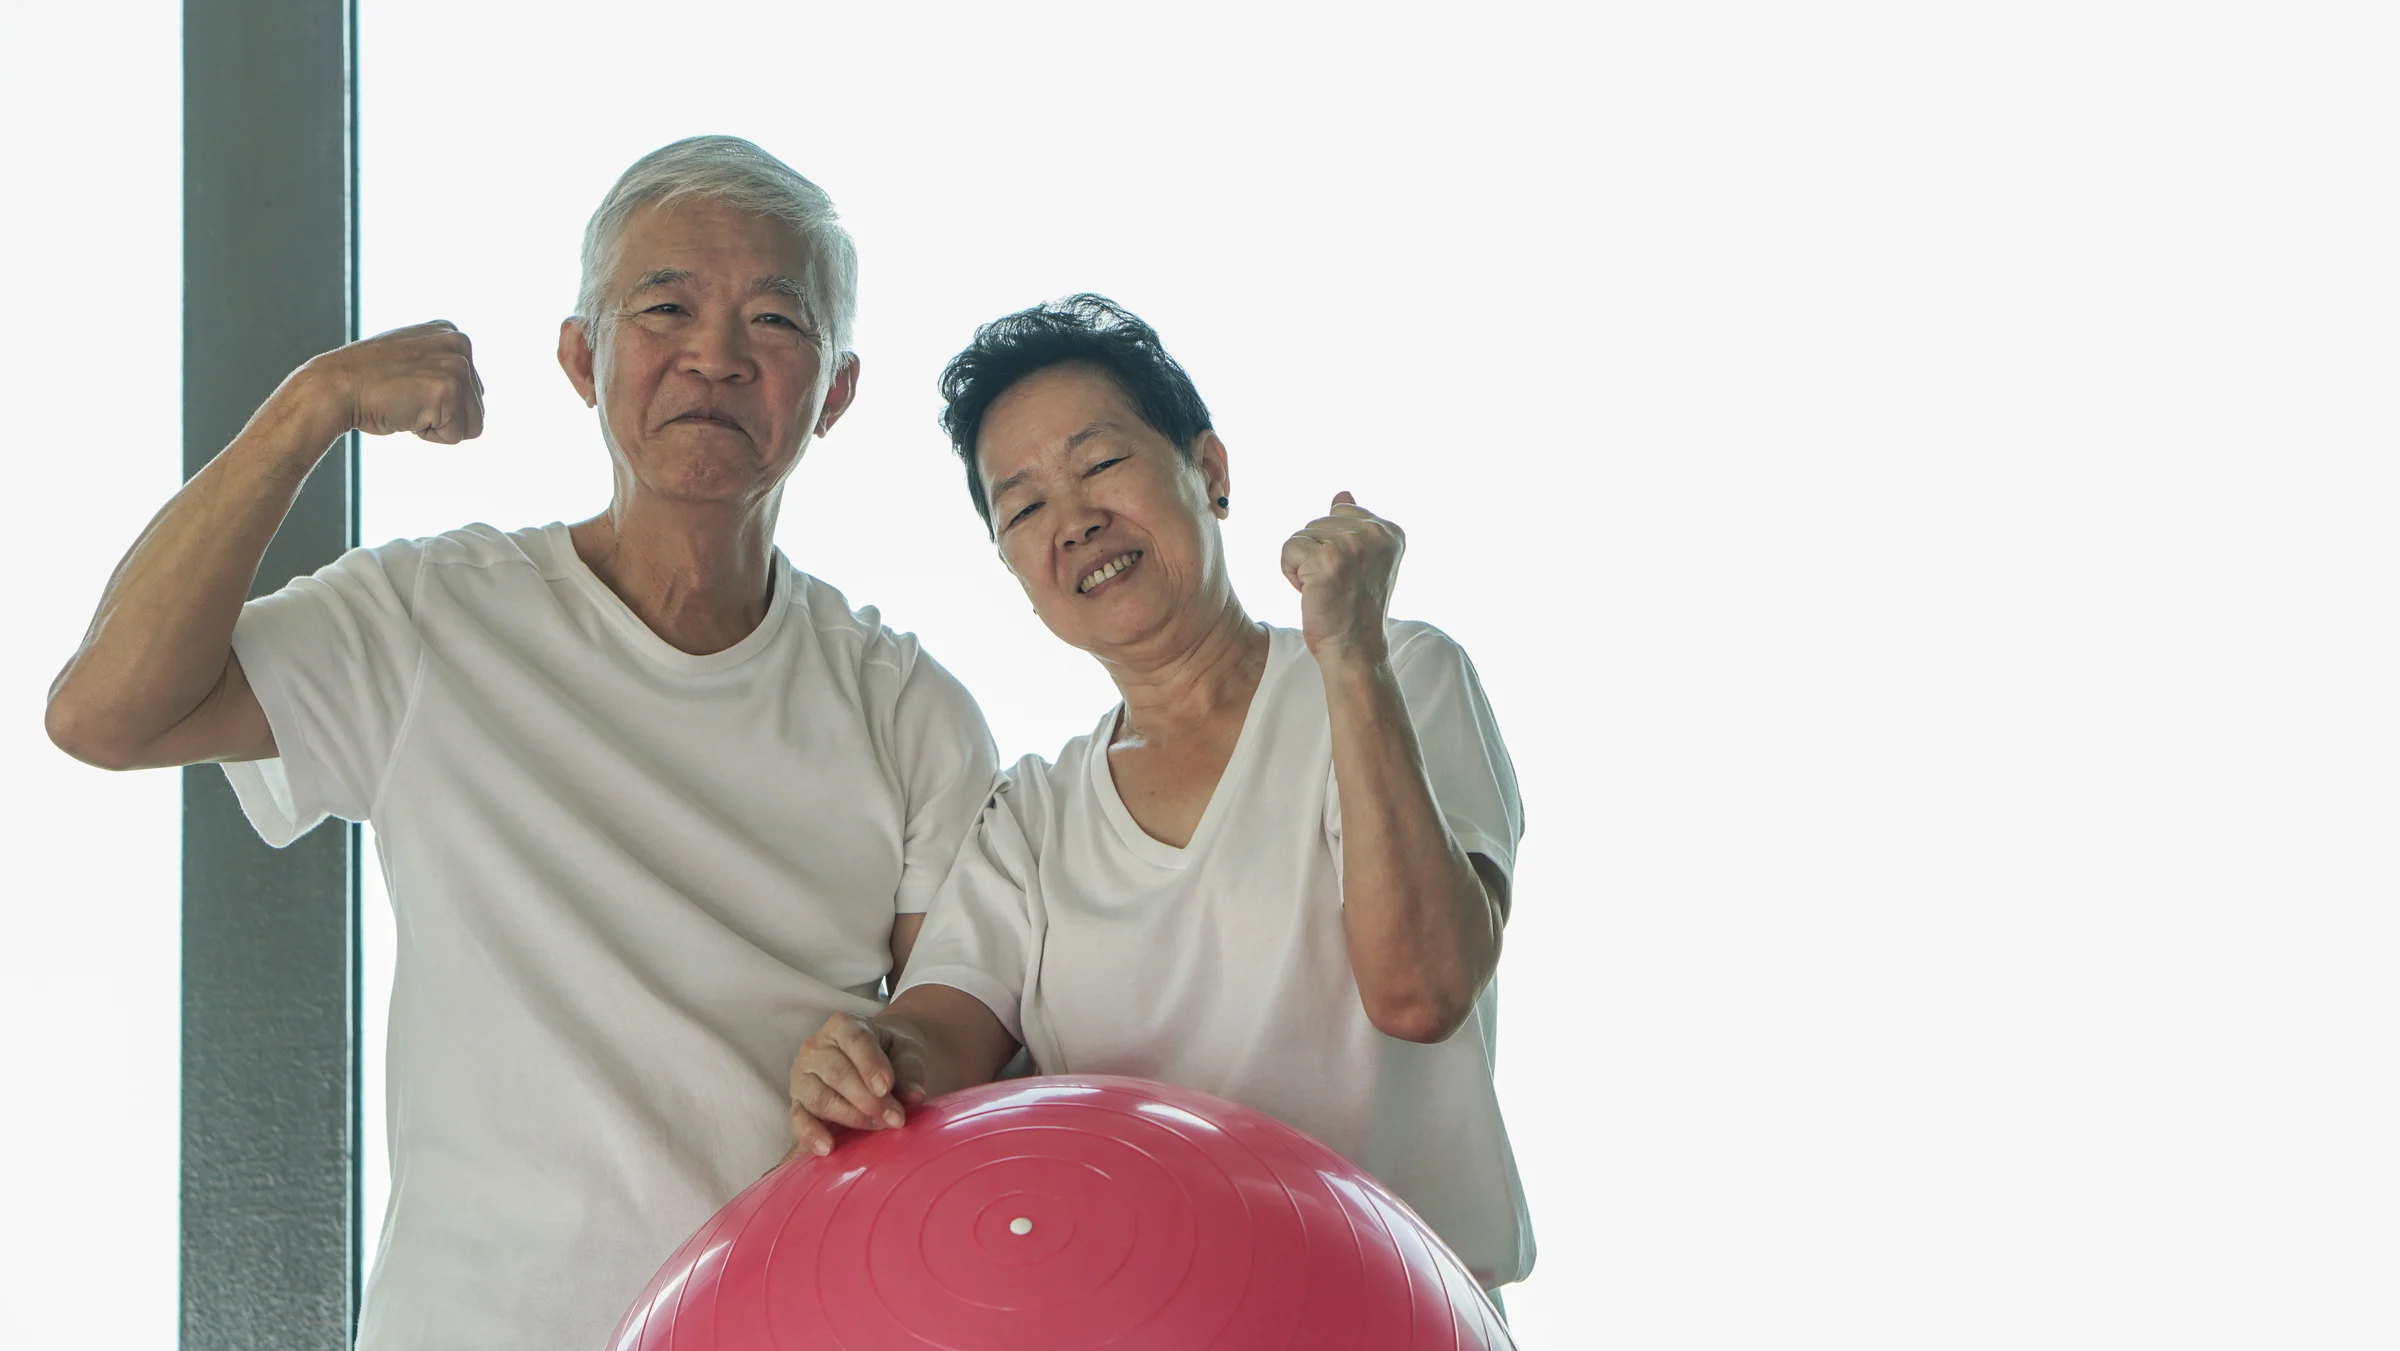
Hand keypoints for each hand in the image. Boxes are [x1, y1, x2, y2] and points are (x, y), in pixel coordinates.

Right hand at [297, 320, 485, 444]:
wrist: (333, 388)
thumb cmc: (367, 383)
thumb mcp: (411, 361)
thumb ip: (439, 367)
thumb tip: (466, 390)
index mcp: (452, 334)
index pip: (471, 392)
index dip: (437, 402)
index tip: (406, 386)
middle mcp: (460, 344)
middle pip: (477, 409)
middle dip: (442, 416)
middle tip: (404, 397)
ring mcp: (457, 365)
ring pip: (472, 426)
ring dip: (437, 426)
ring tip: (406, 403)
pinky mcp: (450, 390)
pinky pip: (455, 437)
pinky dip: (428, 435)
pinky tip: (404, 412)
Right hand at [786, 1011, 928, 1157]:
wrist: (876, 1060)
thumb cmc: (890, 1053)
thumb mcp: (907, 1052)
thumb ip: (910, 1070)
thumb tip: (915, 1096)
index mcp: (843, 1025)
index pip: (854, 1040)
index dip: (871, 1065)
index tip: (887, 1088)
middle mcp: (816, 1046)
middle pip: (837, 1073)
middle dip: (868, 1099)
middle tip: (895, 1118)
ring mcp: (802, 1074)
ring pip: (819, 1097)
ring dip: (850, 1117)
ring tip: (878, 1127)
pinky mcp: (797, 1102)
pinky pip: (798, 1119)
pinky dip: (810, 1134)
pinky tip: (827, 1148)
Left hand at [1280, 491, 1403, 662]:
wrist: (1353, 648)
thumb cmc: (1353, 607)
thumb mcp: (1362, 560)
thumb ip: (1354, 525)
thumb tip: (1343, 494)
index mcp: (1389, 531)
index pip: (1341, 510)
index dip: (1333, 544)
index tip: (1350, 573)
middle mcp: (1375, 533)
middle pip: (1317, 521)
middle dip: (1316, 553)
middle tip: (1335, 584)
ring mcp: (1352, 544)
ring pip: (1301, 535)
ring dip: (1303, 565)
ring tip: (1325, 588)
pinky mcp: (1327, 558)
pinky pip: (1289, 549)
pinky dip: (1291, 573)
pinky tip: (1312, 592)